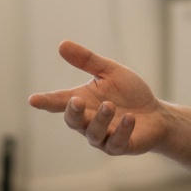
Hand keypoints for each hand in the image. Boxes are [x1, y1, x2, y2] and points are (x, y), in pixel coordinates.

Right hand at [28, 41, 166, 156]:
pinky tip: (130, 118)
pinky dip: (122, 130)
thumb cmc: (129, 93)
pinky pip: (117, 142)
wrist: (156, 115)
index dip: (46, 101)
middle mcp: (89, 122)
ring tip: (109, 105)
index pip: (60, 102)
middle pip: (73, 121)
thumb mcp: (110, 72)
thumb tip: (62, 44)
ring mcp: (104, 136)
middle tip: (76, 100)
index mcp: (84, 101)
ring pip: (94, 133)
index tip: (33, 99)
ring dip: (100, 119)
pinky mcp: (121, 146)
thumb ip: (87, 61)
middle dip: (73, 112)